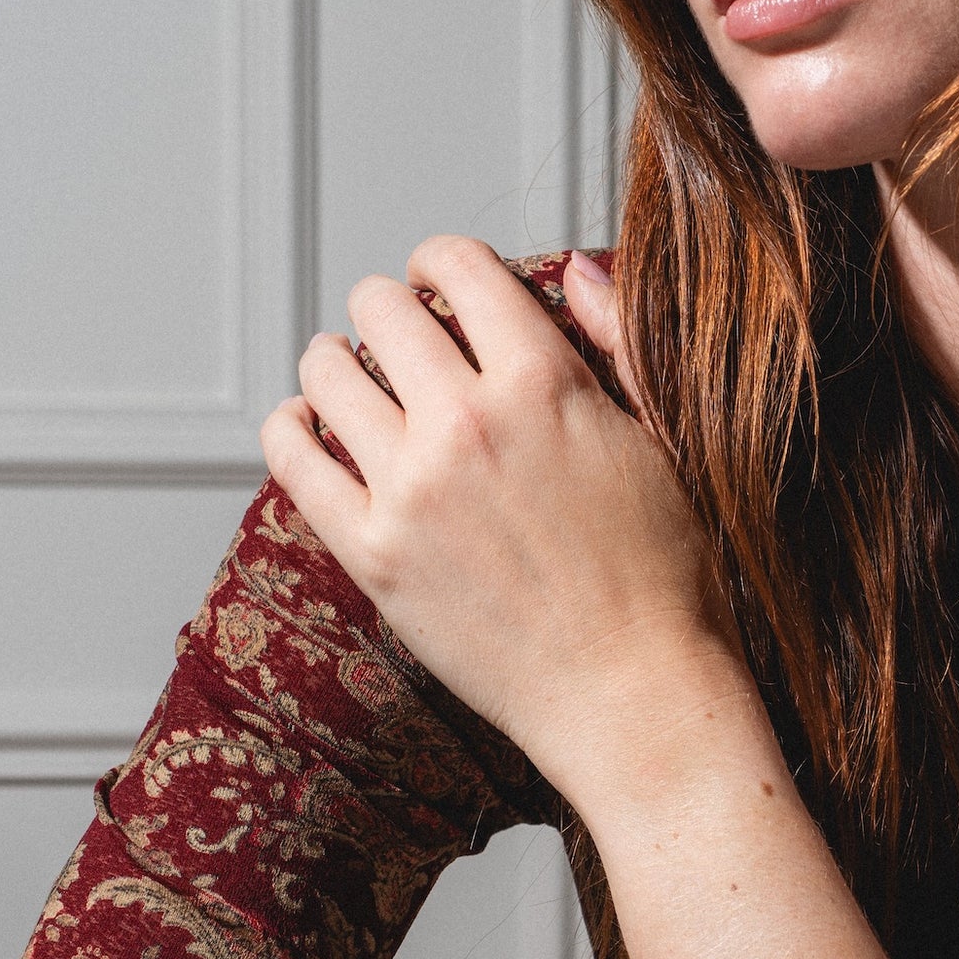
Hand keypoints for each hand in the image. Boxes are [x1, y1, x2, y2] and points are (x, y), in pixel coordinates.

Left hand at [259, 238, 744, 810]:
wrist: (634, 695)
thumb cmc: (667, 580)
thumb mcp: (666, 442)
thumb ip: (619, 342)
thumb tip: (577, 269)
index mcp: (544, 384)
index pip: (458, 265)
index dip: (445, 264)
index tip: (444, 285)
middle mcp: (467, 424)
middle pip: (380, 306)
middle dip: (393, 309)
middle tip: (405, 340)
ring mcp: (411, 490)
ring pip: (325, 369)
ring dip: (339, 363)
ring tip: (357, 383)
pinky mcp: (372, 554)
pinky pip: (291, 456)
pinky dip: (292, 428)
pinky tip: (312, 430)